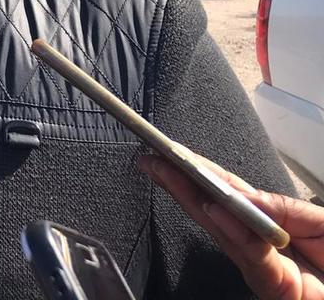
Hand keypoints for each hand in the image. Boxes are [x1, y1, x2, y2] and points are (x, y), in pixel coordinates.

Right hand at [140, 154, 323, 299]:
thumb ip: (287, 209)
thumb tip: (244, 194)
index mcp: (269, 226)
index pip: (226, 194)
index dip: (199, 172)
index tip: (172, 152)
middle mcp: (258, 246)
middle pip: (212, 210)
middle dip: (180, 183)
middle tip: (152, 159)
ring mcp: (264, 269)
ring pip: (224, 231)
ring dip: (194, 201)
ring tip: (173, 174)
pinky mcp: (278, 290)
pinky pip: (252, 256)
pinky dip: (233, 231)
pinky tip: (214, 210)